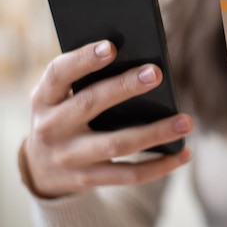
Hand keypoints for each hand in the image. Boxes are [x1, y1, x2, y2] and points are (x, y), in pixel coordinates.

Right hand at [24, 40, 192, 197]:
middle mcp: (51, 127)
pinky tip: (183, 152)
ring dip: (155, 132)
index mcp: (44, 98)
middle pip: (91, 104)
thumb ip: (86, 80)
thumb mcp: (59, 98)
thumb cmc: (63, 117)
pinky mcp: (88, 179)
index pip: (58, 74)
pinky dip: (160, 165)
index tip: (111, 46)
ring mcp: (69, 157)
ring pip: (117, 144)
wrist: (40, 170)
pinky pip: (129, 175)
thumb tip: (139, 65)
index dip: (83, 59)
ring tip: (186, 120)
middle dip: (124, 87)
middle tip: (156, 73)